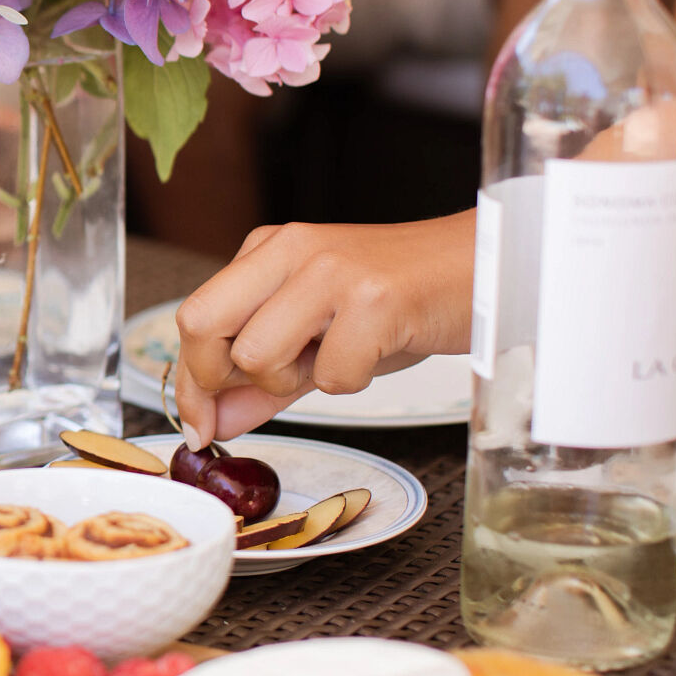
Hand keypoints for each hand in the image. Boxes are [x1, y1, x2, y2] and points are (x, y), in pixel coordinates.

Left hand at [172, 214, 475, 446]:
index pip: (195, 316)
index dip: (190, 381)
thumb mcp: (321, 339)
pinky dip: (352, 382)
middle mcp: (290, 250)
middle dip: (220, 378)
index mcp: (268, 251)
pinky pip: (332, 375)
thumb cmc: (404, 302)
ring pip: (258, 356)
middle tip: (267, 390)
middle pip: (203, 324)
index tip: (199, 425)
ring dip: (296, 382)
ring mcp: (330, 271)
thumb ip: (262, 383)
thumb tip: (212, 423)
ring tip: (338, 358)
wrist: (486, 270)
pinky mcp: (375, 298)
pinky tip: (378, 351)